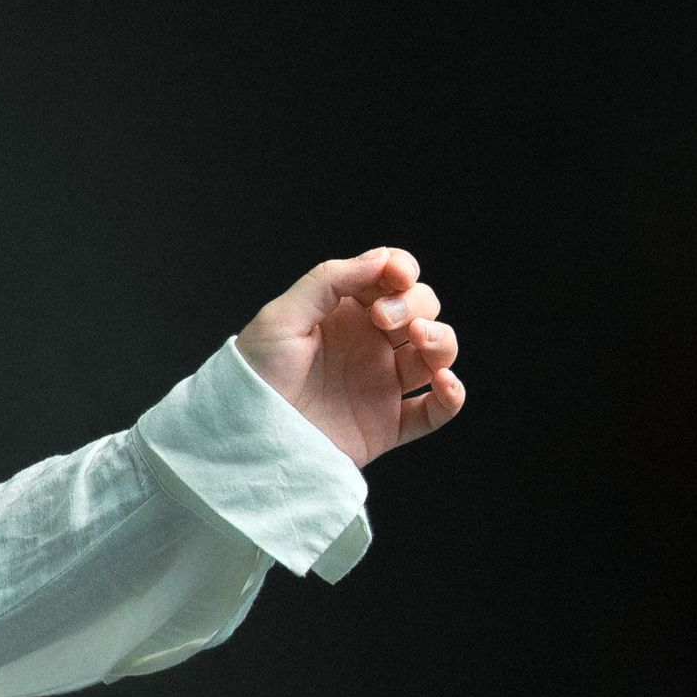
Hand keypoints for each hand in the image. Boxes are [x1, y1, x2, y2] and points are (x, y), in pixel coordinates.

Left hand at [234, 247, 464, 468]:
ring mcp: (381, 383)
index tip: (396, 276)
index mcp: (343, 314)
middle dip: (415, 304)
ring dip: (441, 340)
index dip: (402, 270)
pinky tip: (444, 382)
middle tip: (383, 320)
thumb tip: (383, 259)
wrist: (243, 437)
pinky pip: (436, 410)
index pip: (391, 278)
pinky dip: (452, 396)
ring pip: (437, 353)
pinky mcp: (388, 423)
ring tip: (418, 339)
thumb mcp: (280, 317)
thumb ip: (328, 281)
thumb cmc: (253, 374)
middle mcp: (368, 344)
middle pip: (421, 309)